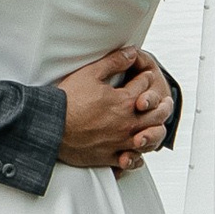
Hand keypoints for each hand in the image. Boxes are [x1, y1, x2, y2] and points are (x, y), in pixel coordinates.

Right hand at [55, 48, 170, 170]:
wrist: (50, 127)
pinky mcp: (109, 156)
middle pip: (156, 114)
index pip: (144, 85)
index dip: (145, 77)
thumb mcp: (90, 73)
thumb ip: (114, 62)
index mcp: (125, 101)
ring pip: (149, 139)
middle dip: (162, 104)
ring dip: (156, 131)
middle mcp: (127, 123)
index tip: (143, 75)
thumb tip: (131, 53)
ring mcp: (120, 142)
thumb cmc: (67, 101)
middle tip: (164, 101)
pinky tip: (136, 154)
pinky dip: (136, 157)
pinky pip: (130, 161)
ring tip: (157, 127)